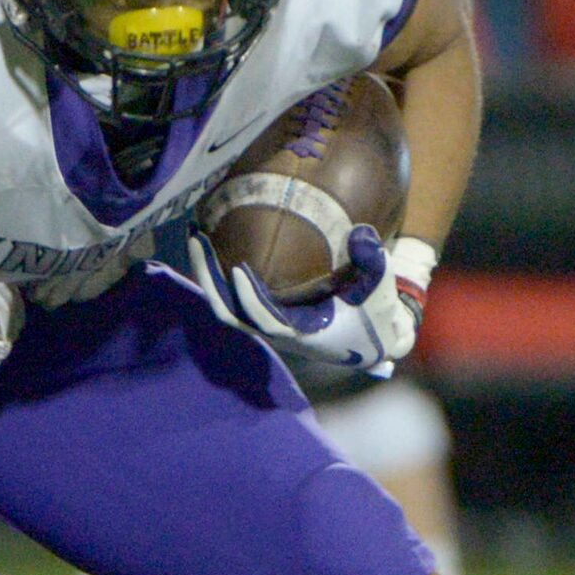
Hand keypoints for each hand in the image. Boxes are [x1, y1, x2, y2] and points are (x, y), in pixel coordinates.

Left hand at [189, 226, 427, 377]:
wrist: (372, 341)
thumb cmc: (374, 316)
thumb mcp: (379, 290)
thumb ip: (374, 262)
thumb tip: (361, 233)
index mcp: (298, 334)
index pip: (262, 319)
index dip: (248, 297)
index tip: (236, 269)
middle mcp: (274, 333)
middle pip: (229, 312)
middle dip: (210, 277)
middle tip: (196, 238)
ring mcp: (265, 325)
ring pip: (224, 305)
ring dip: (206, 273)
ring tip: (195, 236)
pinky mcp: (263, 314)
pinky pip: (230, 297)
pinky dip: (216, 275)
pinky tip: (209, 244)